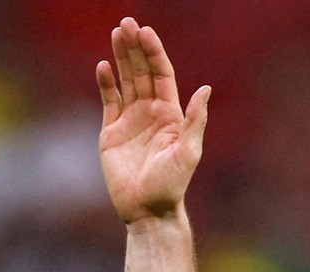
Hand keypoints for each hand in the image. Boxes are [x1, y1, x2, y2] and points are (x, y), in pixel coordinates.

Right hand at [97, 17, 210, 223]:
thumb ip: (195, 120)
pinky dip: (106, 84)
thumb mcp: (188, 152)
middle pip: (142, 72)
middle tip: (127, 23)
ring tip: (116, 33)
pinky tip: (103, 66)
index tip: (146, 33)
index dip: (154, 53)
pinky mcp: (111, 132)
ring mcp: (130, 120)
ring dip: (121, 57)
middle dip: (135, 47)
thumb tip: (205, 89)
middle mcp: (151, 112)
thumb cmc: (171, 185)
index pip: (162, 75)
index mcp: (171, 114)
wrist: (147, 209)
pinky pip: (109, 101)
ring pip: (126, 81)